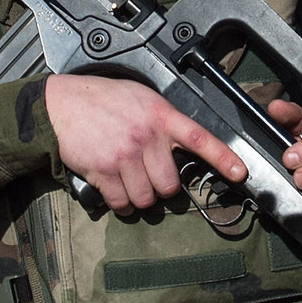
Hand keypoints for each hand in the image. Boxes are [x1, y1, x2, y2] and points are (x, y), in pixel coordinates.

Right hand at [43, 73, 242, 214]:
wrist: (61, 104)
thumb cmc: (103, 100)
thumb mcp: (141, 98)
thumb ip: (164, 120)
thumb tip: (182, 145)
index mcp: (161, 115)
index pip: (200, 138)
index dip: (222, 158)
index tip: (240, 173)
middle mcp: (147, 136)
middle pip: (170, 186)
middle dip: (162, 188)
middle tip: (150, 177)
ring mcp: (125, 155)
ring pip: (147, 198)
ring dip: (140, 197)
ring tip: (130, 181)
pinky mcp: (104, 171)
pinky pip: (122, 203)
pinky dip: (121, 204)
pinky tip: (115, 189)